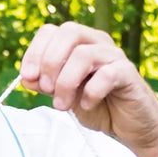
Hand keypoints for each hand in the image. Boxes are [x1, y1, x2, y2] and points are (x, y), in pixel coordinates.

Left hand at [19, 21, 157, 150]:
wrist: (130, 125)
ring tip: (62, 104)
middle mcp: (97, 43)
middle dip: (50, 62)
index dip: (35, 52)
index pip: (51, 31)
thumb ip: (45, 84)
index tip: (27, 77)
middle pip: (69, 32)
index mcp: (79, 44)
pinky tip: (87, 105)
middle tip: (46, 89)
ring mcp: (114, 57)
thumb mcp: (63, 95)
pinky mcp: (128, 74)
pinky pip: (107, 75)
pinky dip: (91, 92)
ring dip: (66, 82)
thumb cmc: (98, 106)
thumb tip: (26, 77)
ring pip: (84, 55)